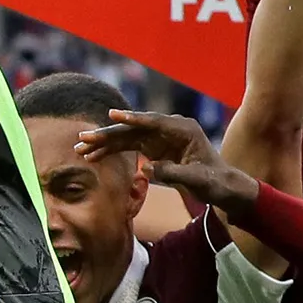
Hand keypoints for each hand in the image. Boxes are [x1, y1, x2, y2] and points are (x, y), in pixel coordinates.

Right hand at [77, 110, 257, 218]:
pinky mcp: (153, 147)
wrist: (221, 187)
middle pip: (134, 128)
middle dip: (108, 133)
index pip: (154, 122)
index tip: (112, 116)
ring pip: (127, 136)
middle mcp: (169, 129)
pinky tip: (94, 156)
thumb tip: (145, 168)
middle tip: (84, 138)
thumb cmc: (214, 182)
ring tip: (81, 148)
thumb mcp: (197, 180)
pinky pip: (128, 146)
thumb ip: (172, 172)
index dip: (133, 119)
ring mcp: (159, 137)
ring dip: (104, 143)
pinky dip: (111, 151)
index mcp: (184, 129)